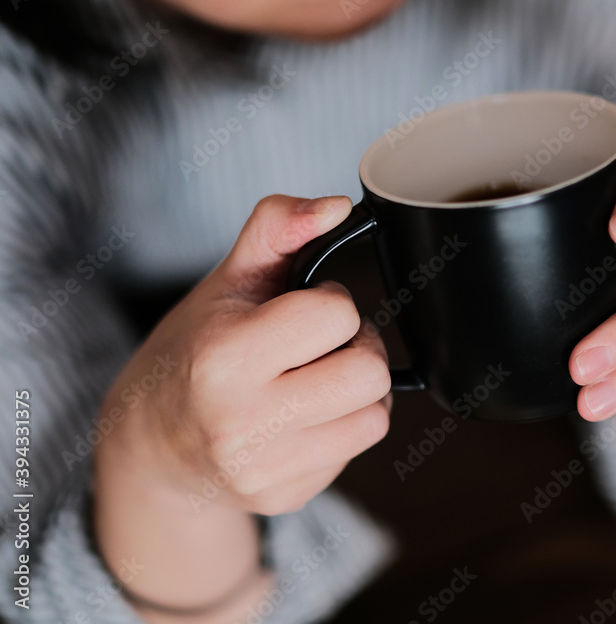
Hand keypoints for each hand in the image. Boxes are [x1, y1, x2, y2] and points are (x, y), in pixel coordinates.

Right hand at [97, 195, 391, 515]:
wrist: (152, 440)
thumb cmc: (195, 348)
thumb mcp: (228, 279)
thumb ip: (278, 228)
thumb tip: (337, 207)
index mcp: (223, 358)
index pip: (335, 315)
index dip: (330, 303)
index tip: (302, 310)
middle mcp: (241, 423)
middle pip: (369, 374)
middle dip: (357, 349)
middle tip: (323, 347)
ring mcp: (263, 469)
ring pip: (375, 418)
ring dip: (359, 392)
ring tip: (317, 379)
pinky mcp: (283, 497)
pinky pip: (354, 452)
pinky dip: (341, 428)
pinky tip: (303, 417)